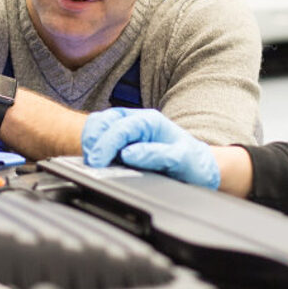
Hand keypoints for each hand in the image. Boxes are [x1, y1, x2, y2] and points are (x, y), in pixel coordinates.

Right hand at [81, 108, 218, 189]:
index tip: (98, 161)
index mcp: (151, 121)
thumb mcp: (182, 160)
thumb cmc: (192, 163)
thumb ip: (157, 155)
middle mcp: (137, 121)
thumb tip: (129, 154)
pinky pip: (99, 136)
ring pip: (98, 126)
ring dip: (90, 141)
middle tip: (91, 163)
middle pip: (104, 121)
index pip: (121, 127)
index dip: (106, 143)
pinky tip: (94, 159)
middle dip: (93, 141)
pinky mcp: (121, 140)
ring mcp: (127, 129)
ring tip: (90, 161)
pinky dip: (92, 145)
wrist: (198, 167)